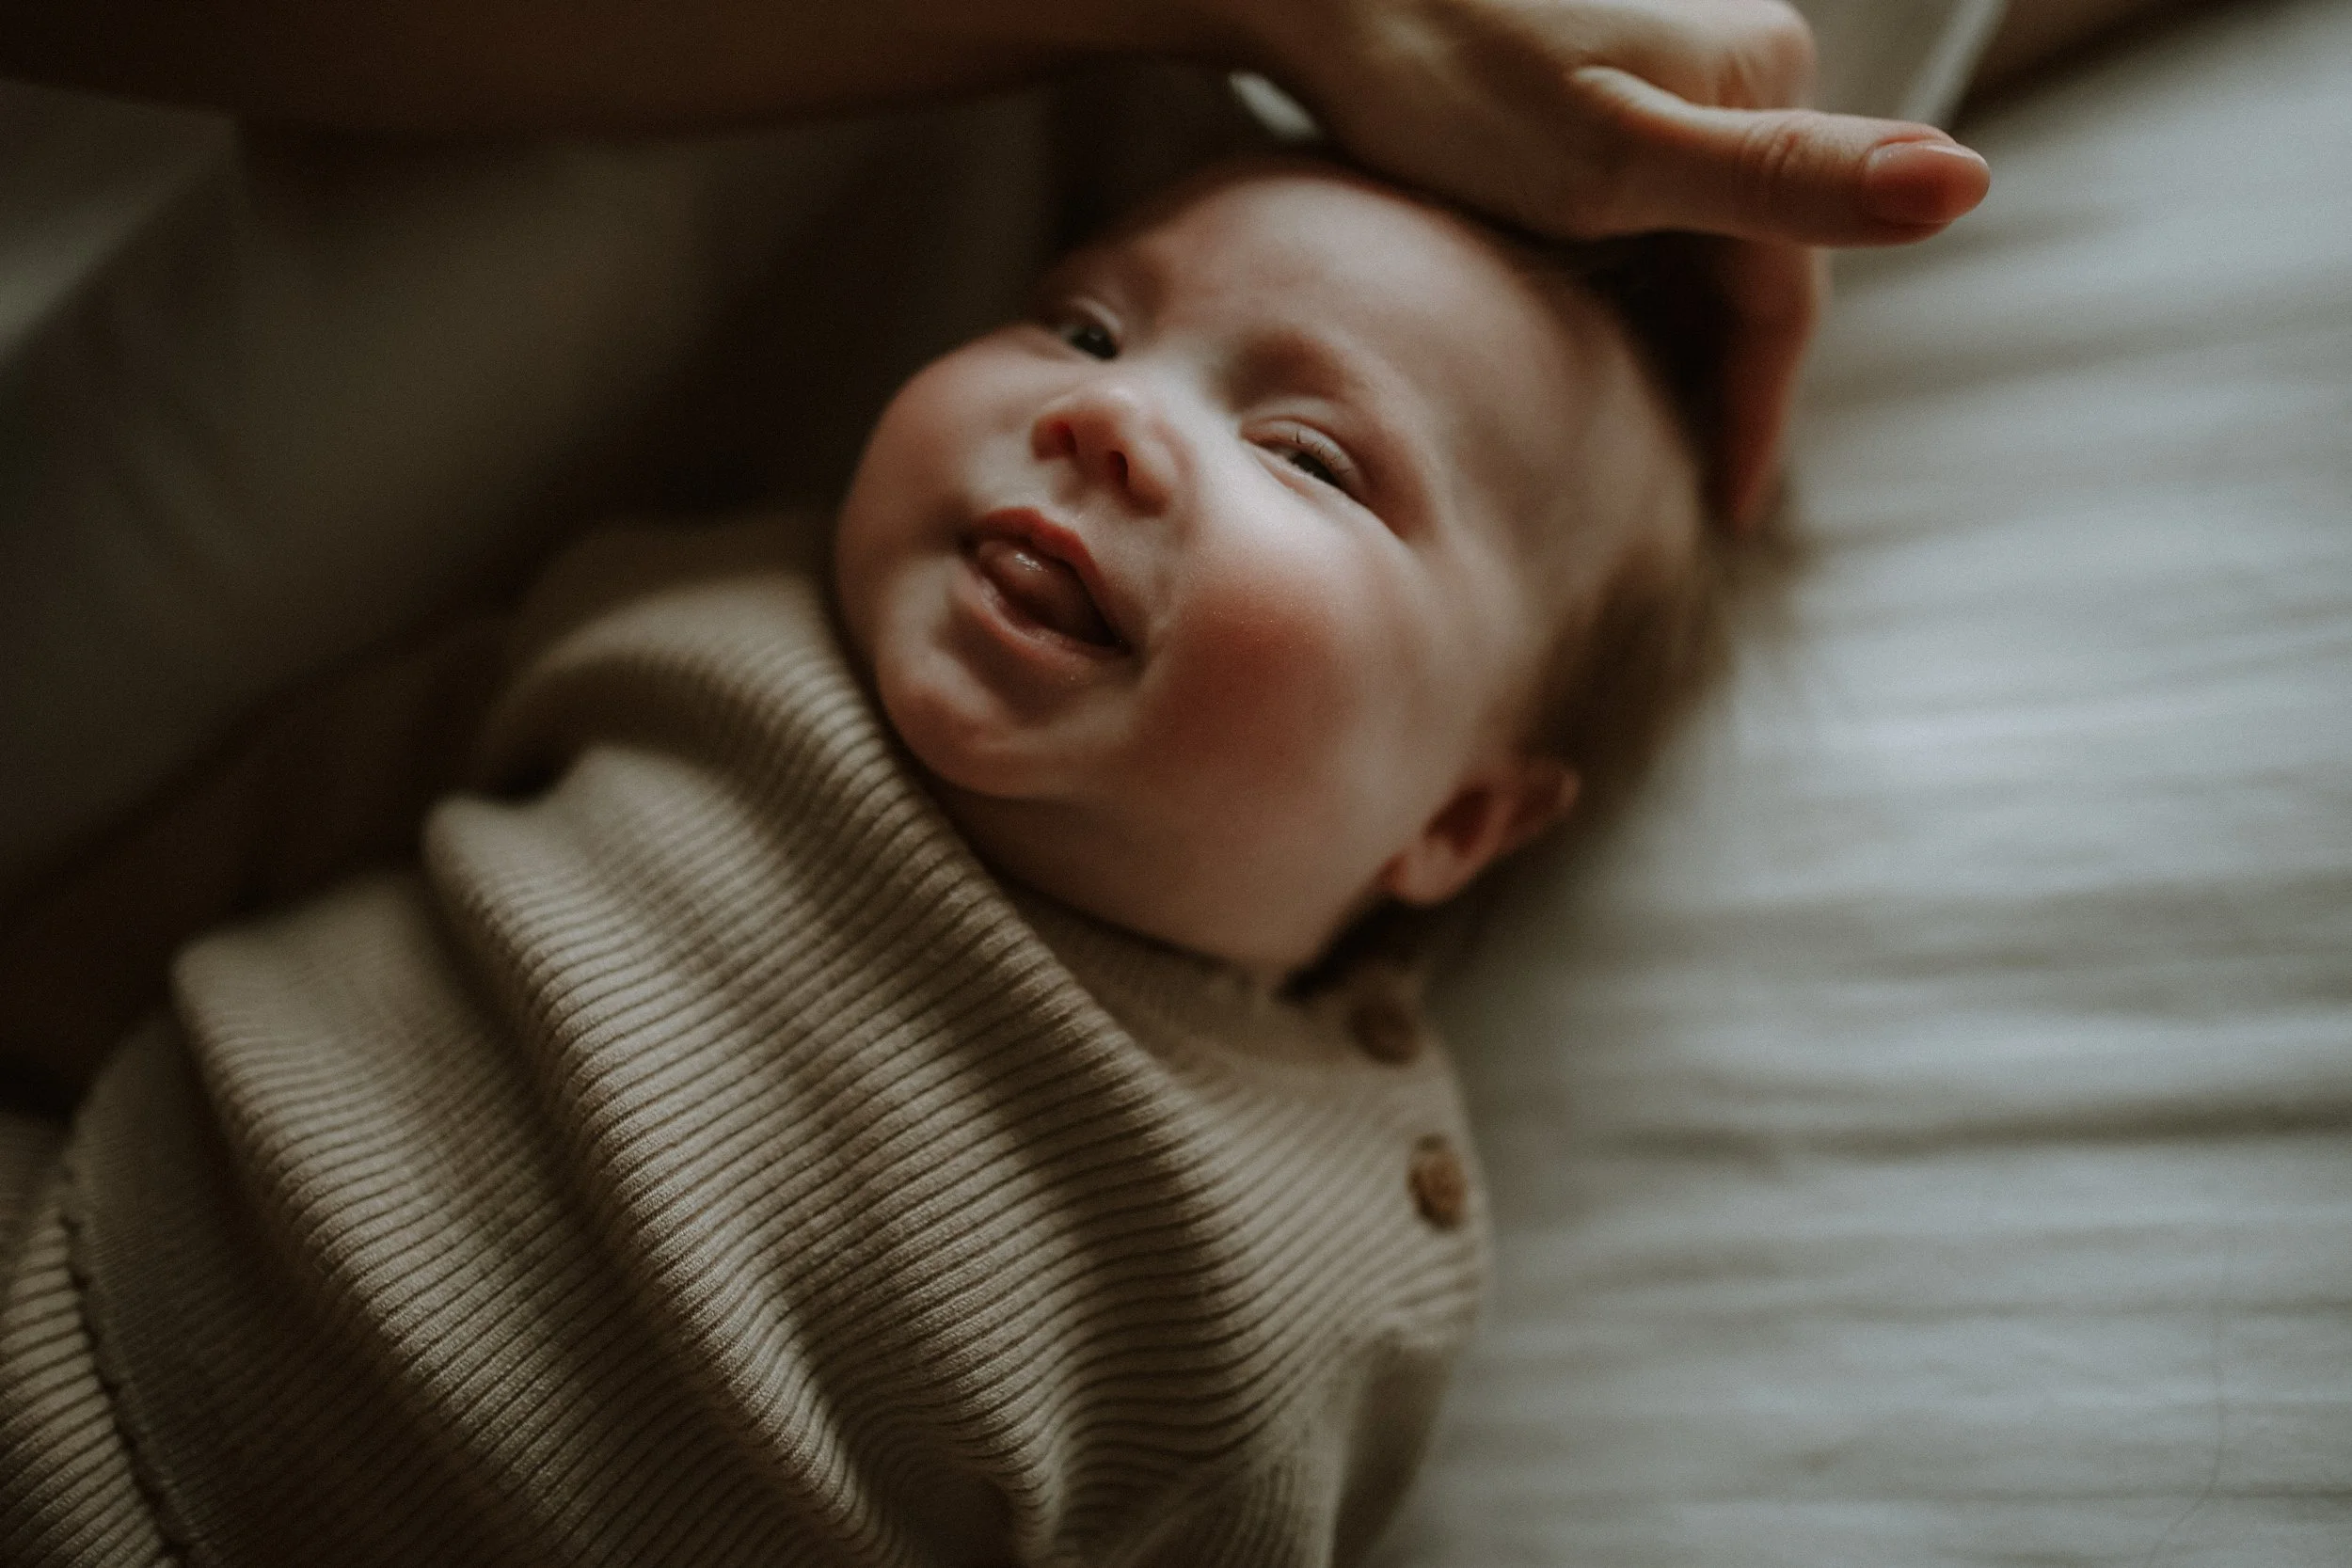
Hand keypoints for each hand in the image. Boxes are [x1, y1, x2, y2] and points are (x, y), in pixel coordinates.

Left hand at [1226, 0, 1991, 526]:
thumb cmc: (1454, 78)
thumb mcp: (1624, 156)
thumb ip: (1794, 178)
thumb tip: (1968, 181)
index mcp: (1763, 83)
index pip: (1785, 292)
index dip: (1755, 410)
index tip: (1723, 509)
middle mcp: (1731, 72)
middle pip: (1740, 268)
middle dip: (1714, 381)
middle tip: (1678, 494)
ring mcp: (1663, 80)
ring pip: (1689, 245)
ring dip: (1667, 341)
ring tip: (1632, 442)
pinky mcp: (1596, 93)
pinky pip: (1637, 218)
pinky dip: (1620, 290)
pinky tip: (1576, 341)